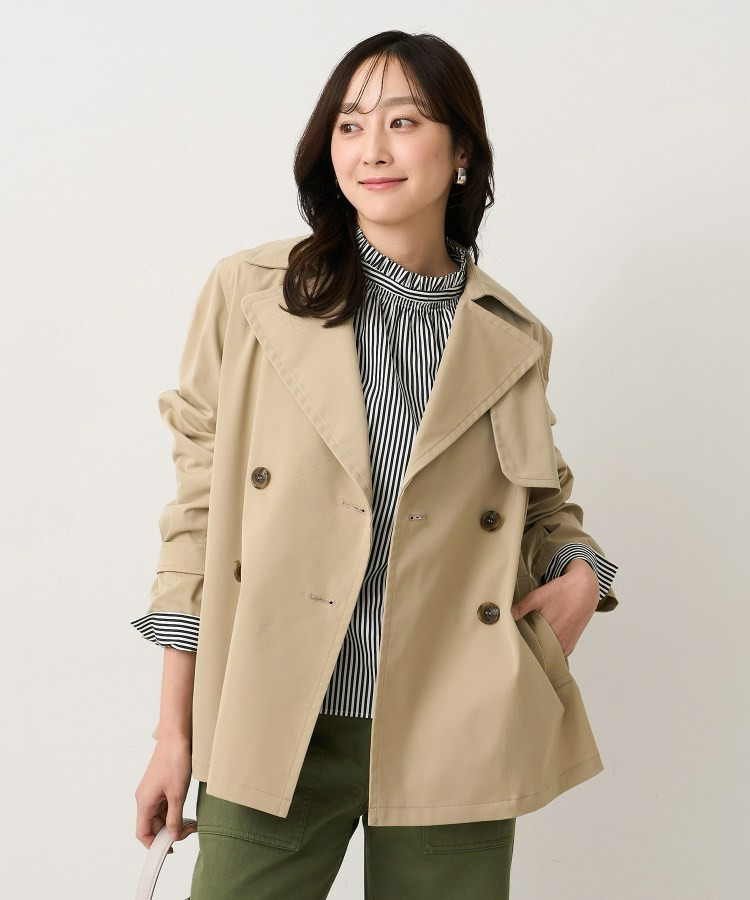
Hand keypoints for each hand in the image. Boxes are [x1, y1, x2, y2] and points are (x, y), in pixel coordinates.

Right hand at [135, 737, 196, 851]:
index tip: (169, 850)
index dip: (154, 845)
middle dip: (169, 831)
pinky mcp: (158, 784)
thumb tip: (172, 835)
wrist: (176, 736)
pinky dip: (173, 810)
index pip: (142, 833)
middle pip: (152, 824)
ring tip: (191, 822)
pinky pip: (163, 804)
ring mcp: (151, 791)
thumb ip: (175, 817)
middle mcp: (144, 798)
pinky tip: (186, 810)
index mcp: (144, 802)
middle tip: (188, 831)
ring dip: (173, 820)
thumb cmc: (174, 760)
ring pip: (159, 815)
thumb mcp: (178, 794)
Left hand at [510, 558, 598, 656]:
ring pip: (547, 653)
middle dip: (528, 646)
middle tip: (519, 638)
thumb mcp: (538, 596)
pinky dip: (548, 647)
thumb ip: (521, 608)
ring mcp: (565, 646)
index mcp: (549, 632)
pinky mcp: (570, 646)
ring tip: (532, 637)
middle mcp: (559, 643)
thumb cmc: (562, 591)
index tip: (511, 640)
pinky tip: (542, 639)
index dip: (519, 643)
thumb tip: (505, 615)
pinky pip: (555, 652)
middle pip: (538, 651)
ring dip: (539, 647)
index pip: (528, 646)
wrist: (585, 589)